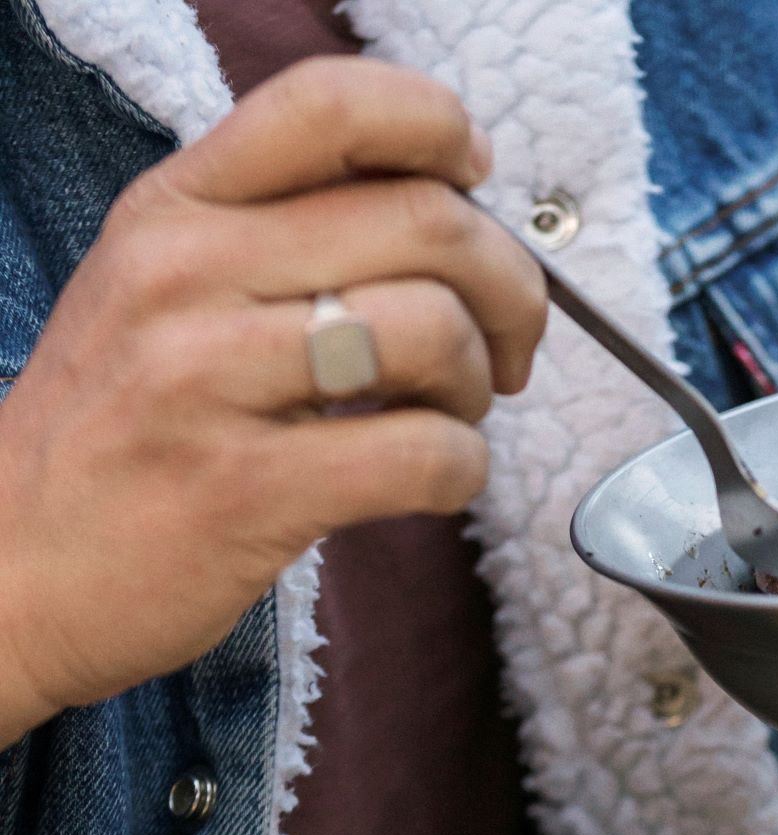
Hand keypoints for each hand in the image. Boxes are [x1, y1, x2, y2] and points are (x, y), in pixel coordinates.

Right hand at [0, 57, 546, 748]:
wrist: (10, 569)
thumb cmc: (115, 439)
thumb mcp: (159, 295)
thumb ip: (275, 243)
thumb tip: (434, 223)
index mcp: (176, 209)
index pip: (329, 105)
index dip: (436, 131)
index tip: (474, 186)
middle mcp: (188, 273)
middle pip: (425, 221)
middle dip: (510, 290)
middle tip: (505, 350)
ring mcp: (209, 379)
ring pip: (434, 329)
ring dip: (481, 385)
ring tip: (451, 418)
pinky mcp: (246, 490)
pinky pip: (422, 456)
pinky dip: (464, 473)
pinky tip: (434, 482)